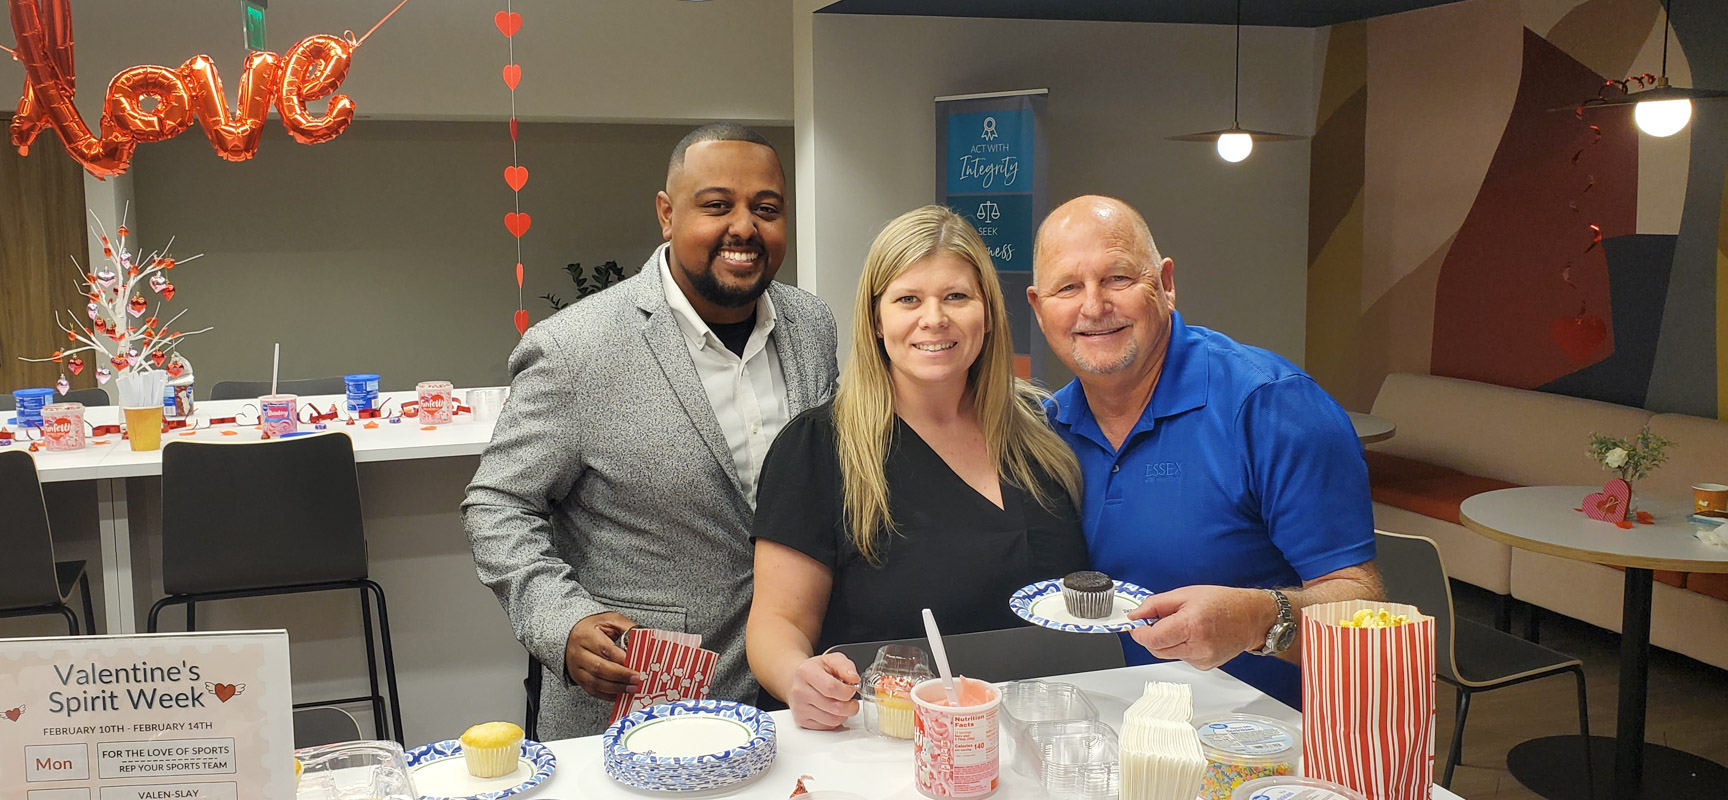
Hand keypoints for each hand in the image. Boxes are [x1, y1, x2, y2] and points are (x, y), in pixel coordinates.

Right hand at [565, 612, 641, 699]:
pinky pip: (593, 691)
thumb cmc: (592, 627)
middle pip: (599, 668)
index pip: (605, 649)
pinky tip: (620, 694)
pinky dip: (608, 695)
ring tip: (631, 688)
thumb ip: (627, 628)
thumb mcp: (610, 620)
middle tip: (636, 679)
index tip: (636, 664)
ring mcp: (577, 668)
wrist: (571, 635)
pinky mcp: (579, 679)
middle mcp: (578, 653)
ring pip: (595, 682)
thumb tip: (645, 638)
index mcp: (586, 636)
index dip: (622, 659)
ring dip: (616, 688)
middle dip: (621, 676)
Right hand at [788, 653, 859, 729]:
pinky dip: (835, 721)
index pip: (832, 688)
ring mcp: (799, 708)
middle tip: (851, 700)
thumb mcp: (832, 660)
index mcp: (806, 672)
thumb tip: (854, 679)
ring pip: (832, 720)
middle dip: (850, 706)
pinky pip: (827, 727)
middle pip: (834, 707)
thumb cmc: (817, 670)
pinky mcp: (801, 721)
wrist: (798, 680)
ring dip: (843, 714)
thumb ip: (845, 666)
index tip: (852, 689)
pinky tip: (832, 710)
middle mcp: (799, 691)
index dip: (848, 691)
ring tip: (841, 704)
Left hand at [1126, 586, 1276, 670]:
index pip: (1152, 639)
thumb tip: (1136, 614)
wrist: (1251, 618)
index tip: (1136, 626)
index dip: (1139, 633)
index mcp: (1191, 625)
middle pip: (1157, 649)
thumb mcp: (1185, 594)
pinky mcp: (1205, 666)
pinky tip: (1192, 635)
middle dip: (1151, 636)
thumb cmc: (1224, 603)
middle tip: (1156, 621)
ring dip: (1166, 641)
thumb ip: (1155, 605)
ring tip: (1181, 625)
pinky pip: (1181, 657)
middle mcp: (1197, 646)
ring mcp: (1202, 659)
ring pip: (1168, 654)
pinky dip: (1179, 647)